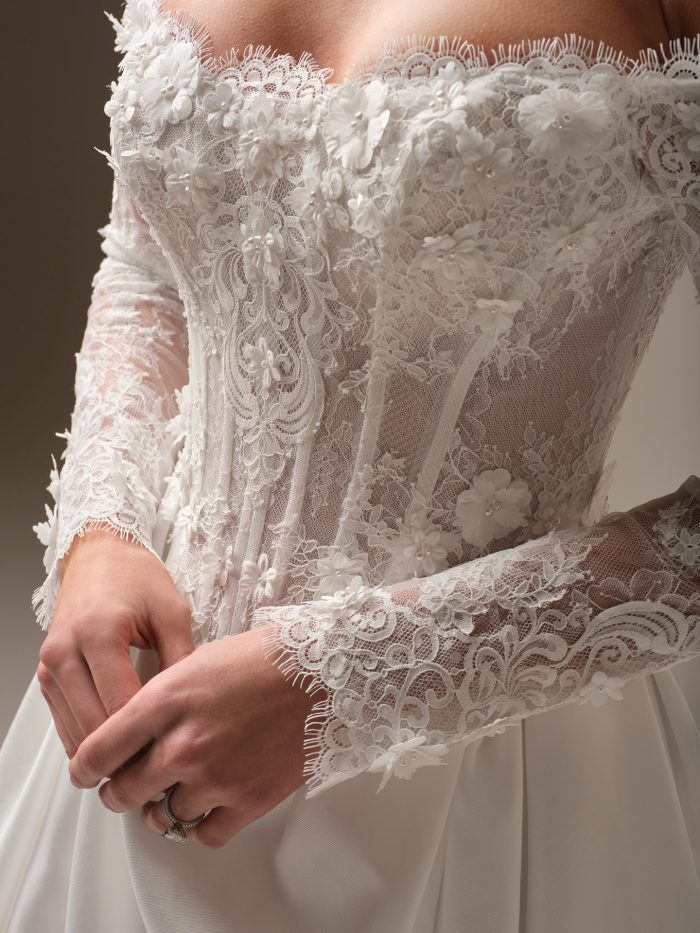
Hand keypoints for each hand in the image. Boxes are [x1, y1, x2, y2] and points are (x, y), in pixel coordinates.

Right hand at [37, 527, 194, 757]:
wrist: (101, 555)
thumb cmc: (136, 578)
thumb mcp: (173, 612)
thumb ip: (182, 661)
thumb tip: (191, 710)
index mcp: (98, 633)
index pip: (121, 708)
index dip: (149, 738)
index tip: (175, 752)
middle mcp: (65, 652)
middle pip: (93, 729)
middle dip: (128, 754)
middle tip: (163, 768)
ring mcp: (51, 666)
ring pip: (75, 735)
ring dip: (106, 755)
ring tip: (145, 764)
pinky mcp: (47, 676)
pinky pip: (65, 724)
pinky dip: (90, 741)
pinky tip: (121, 746)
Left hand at [67, 624, 324, 848]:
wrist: (320, 672)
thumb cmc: (261, 659)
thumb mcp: (196, 662)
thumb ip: (158, 701)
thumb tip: (132, 734)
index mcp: (165, 701)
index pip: (98, 751)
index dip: (85, 768)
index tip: (87, 773)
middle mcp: (183, 744)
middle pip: (124, 792)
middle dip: (119, 792)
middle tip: (125, 788)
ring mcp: (216, 776)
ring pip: (163, 815)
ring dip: (163, 807)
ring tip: (174, 791)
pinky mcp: (248, 799)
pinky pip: (205, 834)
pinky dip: (200, 825)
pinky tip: (206, 806)